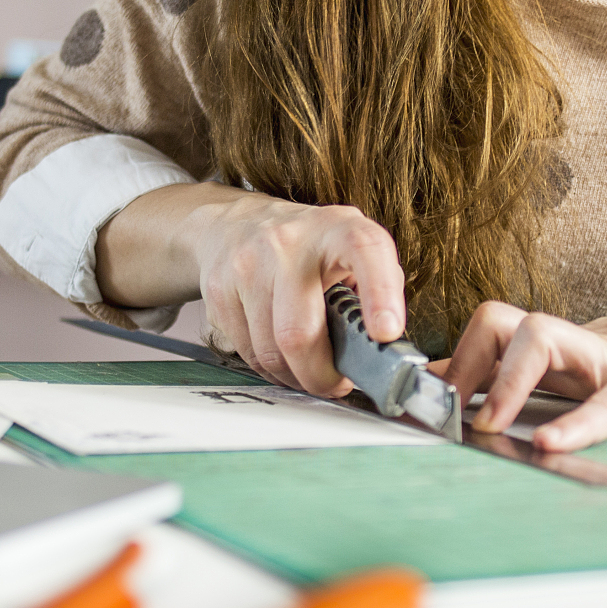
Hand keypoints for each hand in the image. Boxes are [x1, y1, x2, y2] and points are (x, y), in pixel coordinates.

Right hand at [182, 193, 406, 395]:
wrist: (236, 224)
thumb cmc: (309, 248)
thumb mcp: (353, 252)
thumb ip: (380, 289)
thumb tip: (388, 347)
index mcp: (338, 230)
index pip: (365, 251)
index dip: (379, 295)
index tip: (385, 333)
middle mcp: (290, 242)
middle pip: (300, 331)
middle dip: (321, 375)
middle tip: (335, 383)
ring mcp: (248, 264)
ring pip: (270, 351)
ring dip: (294, 375)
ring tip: (307, 368)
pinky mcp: (218, 288)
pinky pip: (246, 351)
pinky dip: (267, 366)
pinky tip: (278, 352)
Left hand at [441, 262, 606, 451]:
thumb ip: (569, 383)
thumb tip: (517, 406)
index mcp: (568, 346)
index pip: (488, 338)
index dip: (442, 365)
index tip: (403, 395)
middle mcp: (581, 342)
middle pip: (496, 324)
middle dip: (459, 366)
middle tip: (444, 410)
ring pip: (539, 339)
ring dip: (503, 385)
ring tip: (489, 426)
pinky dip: (579, 423)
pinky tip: (553, 446)